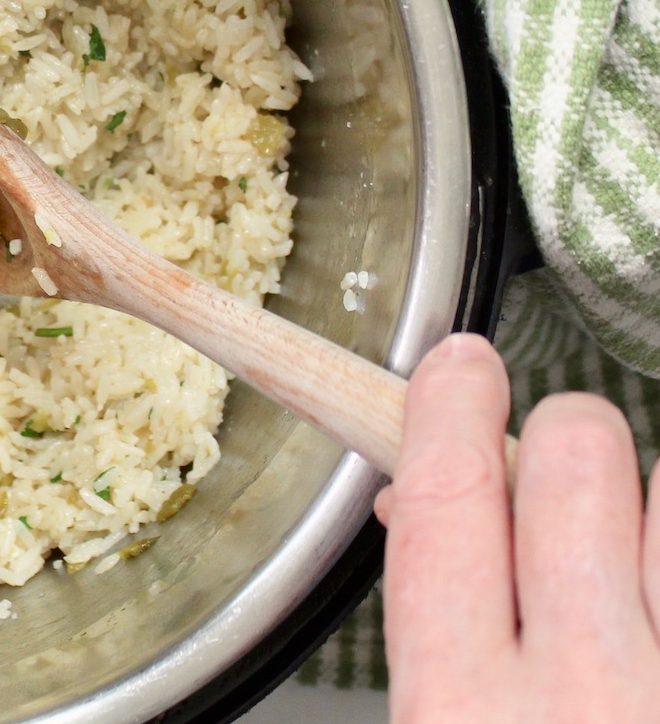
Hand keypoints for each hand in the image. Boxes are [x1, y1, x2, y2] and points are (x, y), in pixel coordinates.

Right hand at [378, 332, 659, 721]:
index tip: (459, 362)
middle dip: (563, 433)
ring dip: (646, 498)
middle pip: (576, 456)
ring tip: (630, 549)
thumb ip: (434, 627)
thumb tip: (415, 504)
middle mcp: (587, 697)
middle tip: (561, 463)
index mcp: (462, 709)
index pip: (447, 494)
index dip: (449, 402)